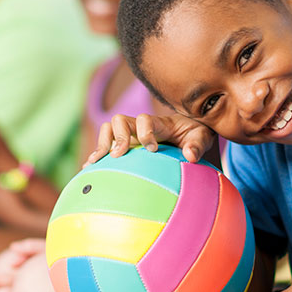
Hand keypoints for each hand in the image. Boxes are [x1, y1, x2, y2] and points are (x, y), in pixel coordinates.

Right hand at [86, 113, 214, 164]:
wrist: (189, 132)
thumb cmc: (196, 134)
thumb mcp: (203, 137)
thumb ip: (198, 144)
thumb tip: (190, 156)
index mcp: (159, 123)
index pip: (145, 120)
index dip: (145, 133)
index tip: (153, 150)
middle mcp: (140, 126)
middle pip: (119, 121)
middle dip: (118, 137)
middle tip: (119, 155)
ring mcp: (130, 136)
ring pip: (107, 131)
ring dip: (101, 145)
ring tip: (96, 162)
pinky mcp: (124, 146)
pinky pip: (104, 147)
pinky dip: (96, 157)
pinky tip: (88, 171)